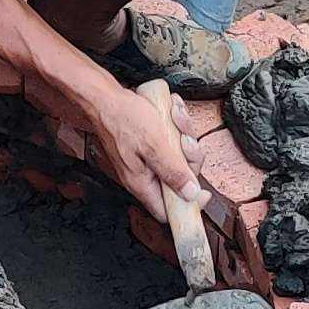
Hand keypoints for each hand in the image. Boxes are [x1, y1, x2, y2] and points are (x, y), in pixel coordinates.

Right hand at [85, 81, 206, 221]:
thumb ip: (172, 171)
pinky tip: (172, 112)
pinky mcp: (148, 146)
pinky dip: (175, 127)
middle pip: (179, 181)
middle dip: (189, 159)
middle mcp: (143, 175)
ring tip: (175, 117)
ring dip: (183, 136)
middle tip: (185, 141)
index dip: (188, 205)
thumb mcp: (154, 145)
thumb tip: (190, 194)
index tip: (203, 192)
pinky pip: (170, 143)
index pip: (168, 211)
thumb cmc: (123, 118)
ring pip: (177, 158)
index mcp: (141, 183)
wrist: (104, 97)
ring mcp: (146, 160)